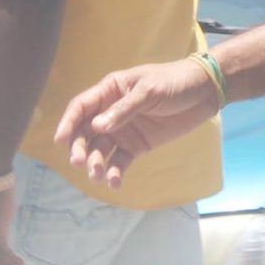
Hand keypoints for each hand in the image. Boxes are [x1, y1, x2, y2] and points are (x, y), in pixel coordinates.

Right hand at [54, 58, 220, 188]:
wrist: (204, 92)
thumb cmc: (175, 81)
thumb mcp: (150, 90)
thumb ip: (125, 108)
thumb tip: (97, 127)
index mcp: (111, 90)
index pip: (82, 107)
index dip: (68, 122)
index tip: (60, 141)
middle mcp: (112, 112)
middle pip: (86, 132)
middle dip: (80, 148)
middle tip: (81, 162)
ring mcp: (124, 130)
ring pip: (101, 150)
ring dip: (96, 163)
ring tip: (99, 174)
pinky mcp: (137, 145)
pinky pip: (120, 161)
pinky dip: (114, 173)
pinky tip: (114, 182)